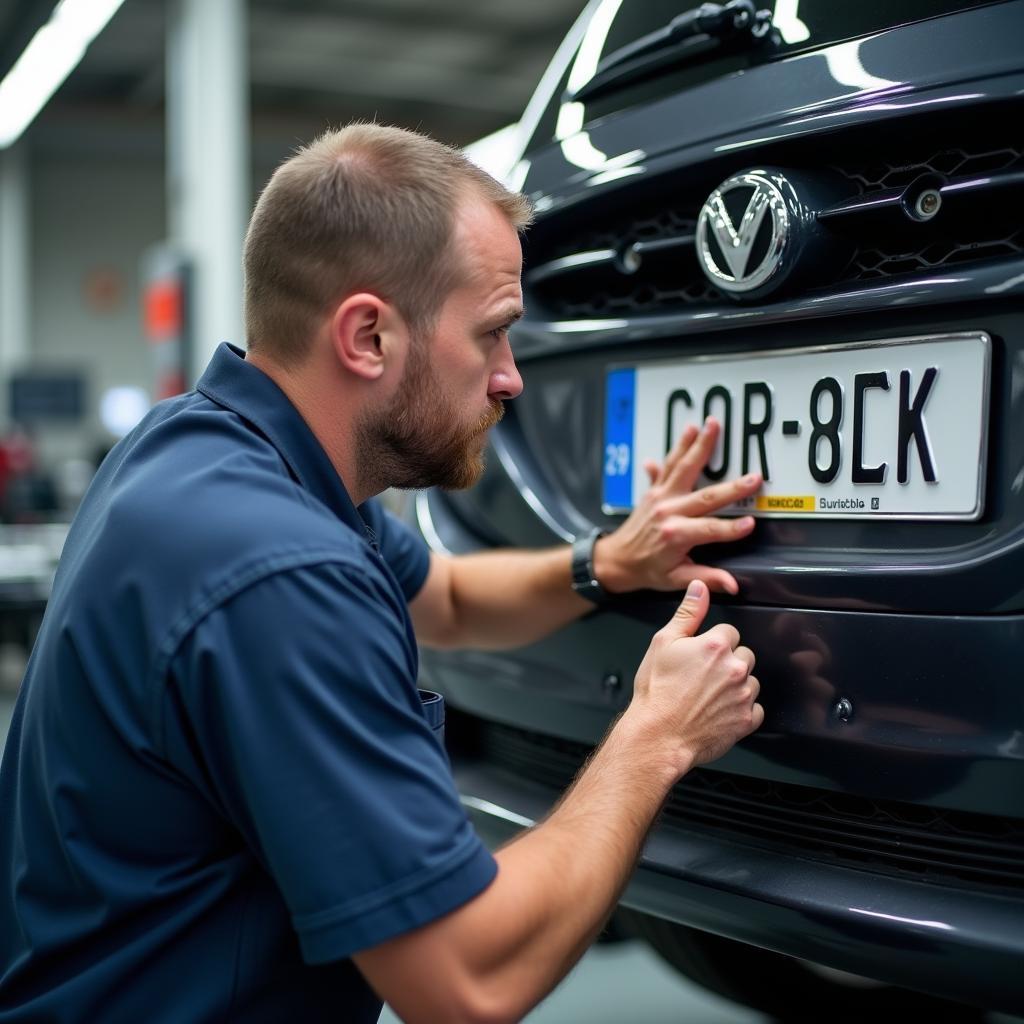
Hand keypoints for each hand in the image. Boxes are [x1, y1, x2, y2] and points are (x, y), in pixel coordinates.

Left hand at [593, 417, 760, 595]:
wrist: (616, 560)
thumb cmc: (647, 570)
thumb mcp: (675, 580)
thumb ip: (704, 578)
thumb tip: (732, 584)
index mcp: (675, 536)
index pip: (711, 530)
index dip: (732, 529)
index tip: (751, 523)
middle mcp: (668, 513)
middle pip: (705, 497)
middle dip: (732, 487)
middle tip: (754, 477)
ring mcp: (660, 498)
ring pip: (683, 468)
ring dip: (698, 446)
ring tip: (711, 425)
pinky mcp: (654, 491)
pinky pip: (666, 466)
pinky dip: (675, 449)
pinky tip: (686, 432)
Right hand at [627, 580, 762, 773]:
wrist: (657, 735)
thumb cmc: (657, 692)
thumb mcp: (663, 643)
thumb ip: (688, 612)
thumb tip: (699, 588)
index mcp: (715, 646)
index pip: (730, 632)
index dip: (713, 643)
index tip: (700, 655)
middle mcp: (734, 669)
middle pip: (744, 655)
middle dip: (728, 662)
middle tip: (703, 675)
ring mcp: (743, 696)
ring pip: (751, 681)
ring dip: (736, 685)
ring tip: (709, 695)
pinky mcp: (746, 720)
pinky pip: (755, 709)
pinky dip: (741, 710)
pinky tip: (720, 711)